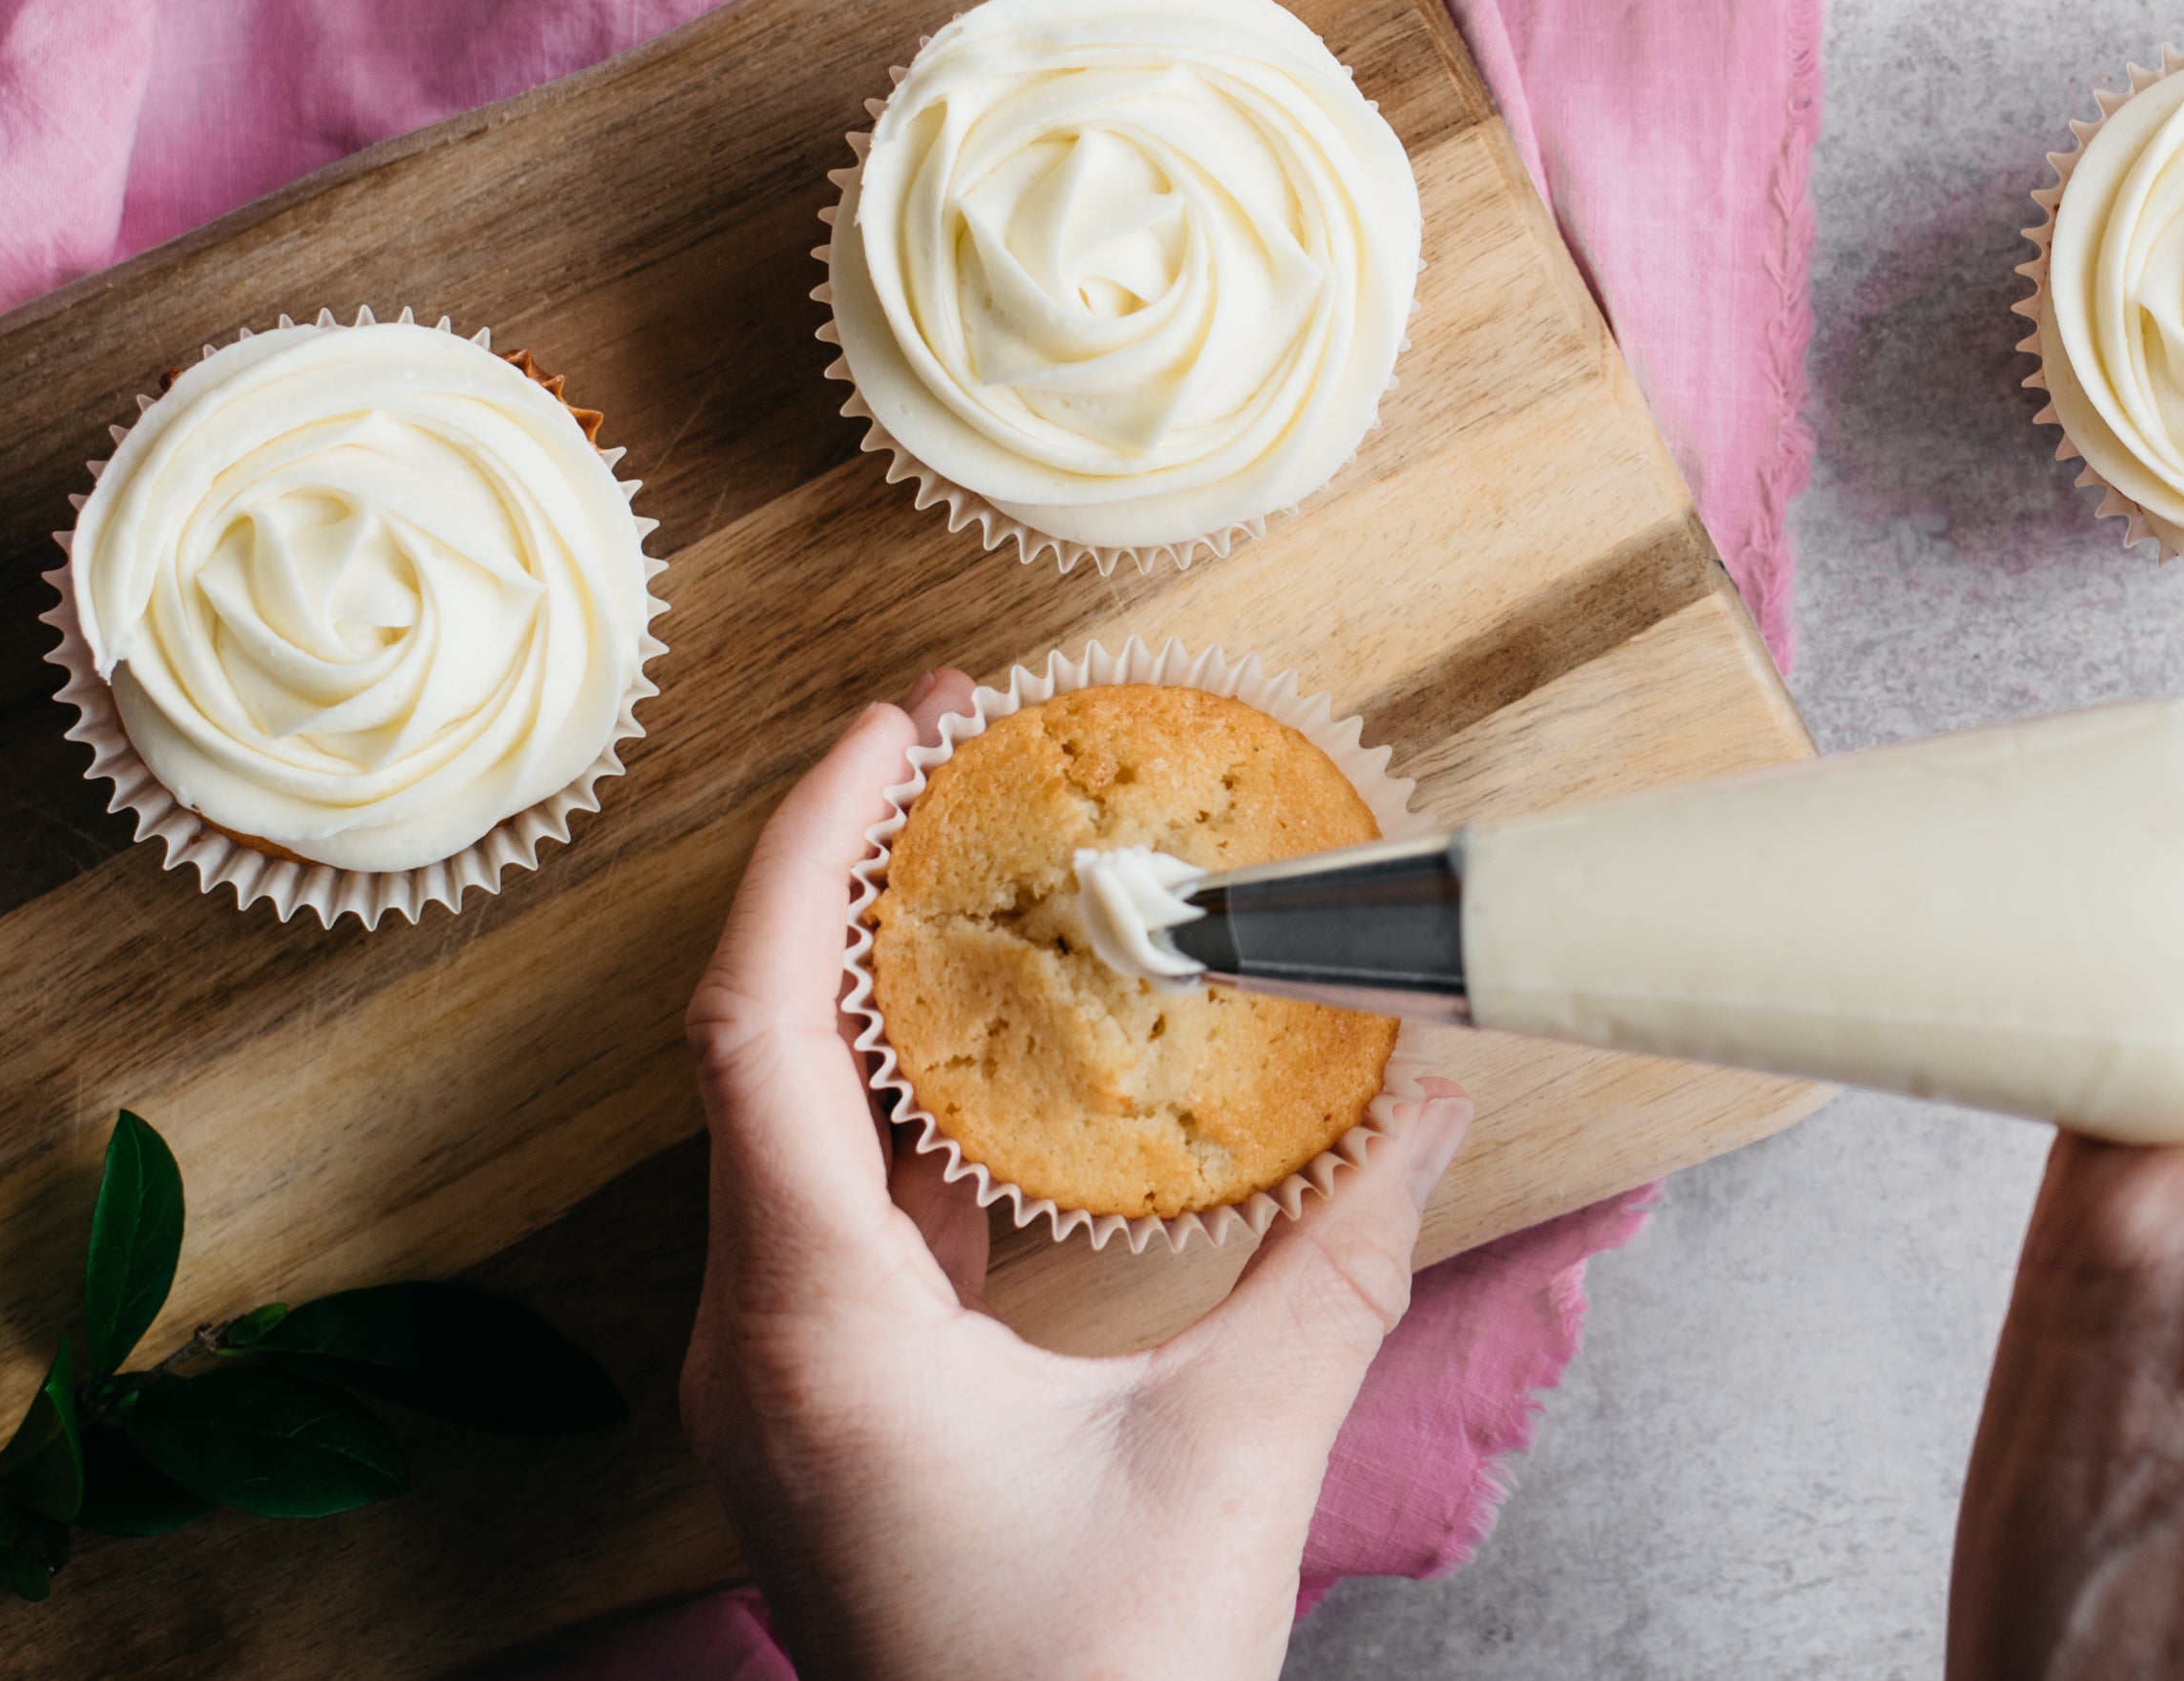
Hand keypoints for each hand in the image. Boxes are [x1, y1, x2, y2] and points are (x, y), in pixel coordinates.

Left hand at [680, 676, 1475, 1680]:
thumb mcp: (1235, 1458)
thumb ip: (1334, 1264)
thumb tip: (1426, 1100)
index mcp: (815, 1327)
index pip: (758, 1019)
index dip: (814, 844)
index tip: (901, 726)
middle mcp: (761, 1339)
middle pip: (757, 1043)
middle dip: (849, 875)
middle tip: (959, 750)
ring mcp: (783, 1378)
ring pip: (792, 1122)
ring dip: (874, 981)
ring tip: (984, 861)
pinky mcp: (832, 1408)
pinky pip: (839, 1203)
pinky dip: (908, 1097)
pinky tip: (1006, 1050)